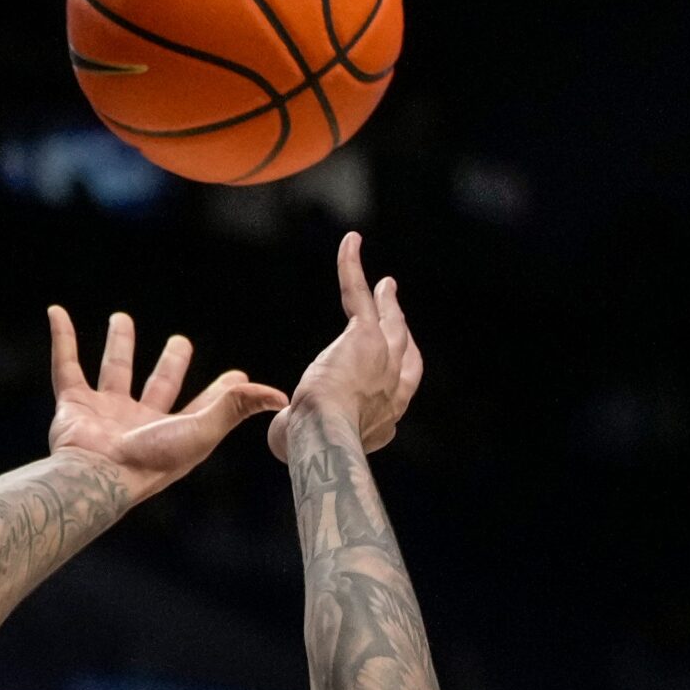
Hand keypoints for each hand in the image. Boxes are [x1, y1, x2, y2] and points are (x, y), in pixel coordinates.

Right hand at [45, 308, 285, 496]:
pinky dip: (61, 338)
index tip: (238, 375)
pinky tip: (57, 313)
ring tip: (122, 319)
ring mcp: (104, 413)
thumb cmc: (150, 460)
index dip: (223, 392)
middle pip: (159, 386)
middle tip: (180, 342)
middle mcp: (140, 423)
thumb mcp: (201, 430)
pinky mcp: (72, 405)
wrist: (97, 475)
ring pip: (113, 371)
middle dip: (170, 364)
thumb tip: (281, 395)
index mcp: (173, 432)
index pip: (204, 406)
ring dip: (118, 346)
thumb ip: (237, 408)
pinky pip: (65, 365)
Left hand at [267, 233, 423, 461]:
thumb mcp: (309, 444)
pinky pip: (358, 295)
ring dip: (385, 300)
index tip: (393, 359)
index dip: (398, 370)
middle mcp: (394, 389)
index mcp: (385, 419)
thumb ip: (303, 432)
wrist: (322, 434)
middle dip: (400, 326)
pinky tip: (349, 242)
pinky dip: (352, 267)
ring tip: (384, 283)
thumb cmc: (309, 448)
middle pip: (403, 349)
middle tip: (393, 306)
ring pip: (388, 322)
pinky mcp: (364, 335)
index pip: (398, 389)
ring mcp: (383, 359)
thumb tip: (286, 430)